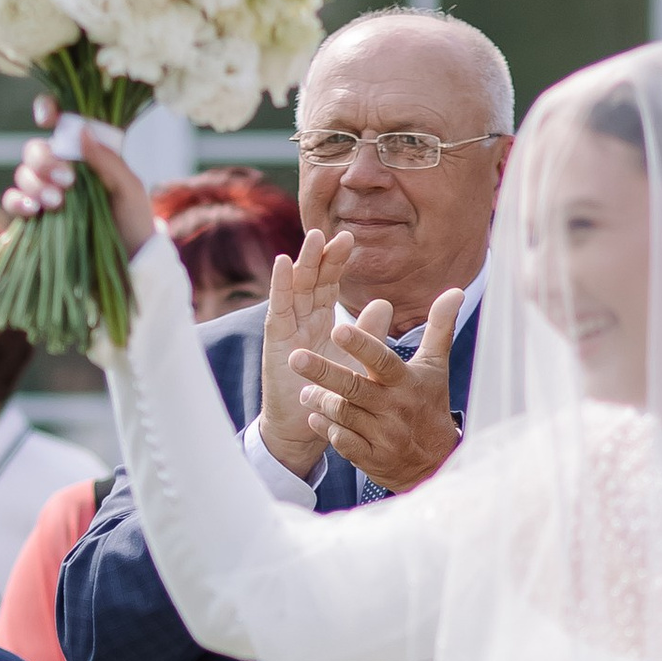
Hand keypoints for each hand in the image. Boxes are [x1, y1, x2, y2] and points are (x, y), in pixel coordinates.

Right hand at [5, 106, 157, 263]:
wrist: (128, 263)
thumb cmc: (135, 220)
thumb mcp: (129, 188)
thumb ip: (107, 160)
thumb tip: (82, 130)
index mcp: (85, 152)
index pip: (59, 120)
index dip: (47, 109)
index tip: (47, 118)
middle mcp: (61, 168)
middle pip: (35, 149)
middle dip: (44, 161)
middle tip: (67, 181)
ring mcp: (46, 192)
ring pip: (23, 174)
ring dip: (35, 184)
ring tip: (58, 202)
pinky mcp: (35, 218)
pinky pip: (13, 201)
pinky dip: (17, 201)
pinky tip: (33, 210)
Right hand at [256, 232, 358, 476]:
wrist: (306, 427)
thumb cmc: (330, 392)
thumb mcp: (356, 358)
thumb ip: (369, 332)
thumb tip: (385, 302)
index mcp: (322, 319)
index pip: (329, 283)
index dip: (337, 262)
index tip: (350, 240)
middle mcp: (303, 318)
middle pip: (312, 280)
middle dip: (322, 256)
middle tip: (336, 234)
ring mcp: (287, 328)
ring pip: (295, 288)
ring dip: (303, 262)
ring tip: (313, 238)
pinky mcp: (276, 342)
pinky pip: (278, 308)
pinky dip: (281, 285)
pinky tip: (284, 263)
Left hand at [287, 280, 465, 492]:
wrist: (434, 462)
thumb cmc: (429, 404)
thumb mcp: (435, 367)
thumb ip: (440, 328)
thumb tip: (454, 291)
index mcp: (406, 382)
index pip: (382, 360)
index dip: (361, 345)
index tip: (338, 327)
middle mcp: (393, 408)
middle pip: (354, 388)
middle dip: (323, 372)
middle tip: (295, 357)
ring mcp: (382, 435)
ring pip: (343, 415)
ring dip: (320, 401)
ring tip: (305, 391)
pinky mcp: (371, 458)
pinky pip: (342, 443)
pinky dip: (326, 429)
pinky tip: (315, 417)